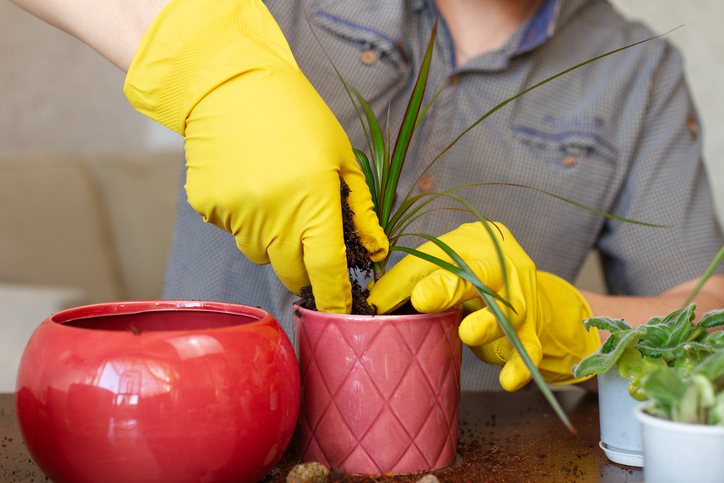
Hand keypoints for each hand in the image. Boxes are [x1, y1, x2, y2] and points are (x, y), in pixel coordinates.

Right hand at [123, 0, 387, 312]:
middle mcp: (273, 217)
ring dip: (271, 239)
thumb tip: (374, 251)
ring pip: (259, 253)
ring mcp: (237, 215)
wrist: (231, 85)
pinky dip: (244, 218)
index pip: (327, 271)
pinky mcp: (209, 208)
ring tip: (274, 194)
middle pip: (289, 272)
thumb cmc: (297, 117)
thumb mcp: (341, 158)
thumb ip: (360, 210)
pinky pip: (233, 231)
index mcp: (313, 203)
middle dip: (303, 266)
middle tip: (307, 234)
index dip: (333, 298)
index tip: (338, 312)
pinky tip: (248, 183)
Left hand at [367, 222, 599, 390]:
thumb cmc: (470, 276)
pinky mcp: (531, 330)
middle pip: (479, 273)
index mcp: (473, 243)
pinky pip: (529, 349)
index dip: (406, 279)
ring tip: (467, 333)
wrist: (526, 286)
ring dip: (487, 324)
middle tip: (422, 299)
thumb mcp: (443, 268)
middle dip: (450, 286)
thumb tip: (371, 303)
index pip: (436, 258)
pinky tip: (508, 381)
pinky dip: (520, 366)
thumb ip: (411, 280)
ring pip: (507, 311)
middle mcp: (502, 266)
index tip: (378, 301)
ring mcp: (521, 298)